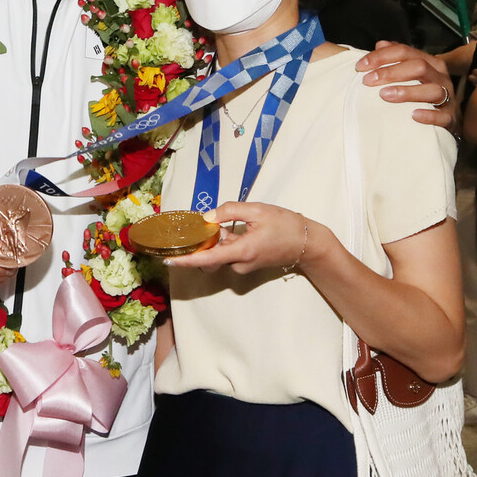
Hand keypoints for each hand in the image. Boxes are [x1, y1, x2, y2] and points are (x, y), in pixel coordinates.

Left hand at [167, 201, 309, 274]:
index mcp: (241, 251)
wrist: (307, 243)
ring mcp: (244, 265)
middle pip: (210, 256)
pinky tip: (233, 227)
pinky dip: (226, 242)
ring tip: (227, 221)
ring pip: (219, 253)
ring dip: (217, 239)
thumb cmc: (285, 225)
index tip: (168, 261)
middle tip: (205, 223)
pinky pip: (229, 253)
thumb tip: (208, 217)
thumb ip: (230, 211)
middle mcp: (240, 263)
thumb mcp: (257, 210)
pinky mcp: (248, 263)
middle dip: (203, 242)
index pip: (206, 259)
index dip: (185, 261)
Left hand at [356, 41, 456, 129]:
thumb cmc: (423, 93)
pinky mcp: (450, 118)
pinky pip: (443, 116)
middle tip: (368, 80)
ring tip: (385, 95)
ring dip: (407, 91)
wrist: (446, 119)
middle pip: (419, 67)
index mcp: (430, 63)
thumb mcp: (410, 73)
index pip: (405, 51)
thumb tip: (380, 44)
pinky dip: (429, 115)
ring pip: (432, 89)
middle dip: (391, 72)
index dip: (382, 56)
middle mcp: (440, 77)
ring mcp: (448, 97)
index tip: (360, 66)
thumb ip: (396, 58)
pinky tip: (413, 115)